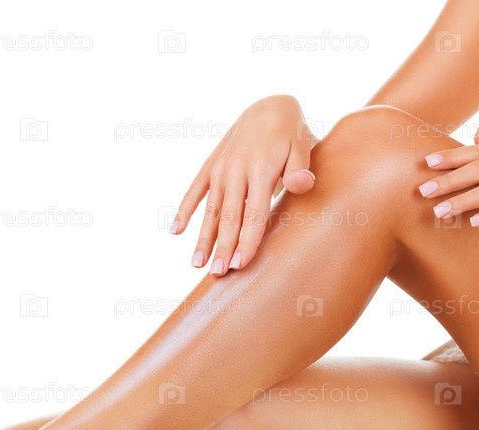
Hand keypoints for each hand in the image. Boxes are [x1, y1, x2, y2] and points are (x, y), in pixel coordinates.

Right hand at [170, 95, 318, 274]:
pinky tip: (176, 231)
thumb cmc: (292, 134)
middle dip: (223, 247)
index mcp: (261, 169)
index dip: (248, 241)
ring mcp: (220, 168)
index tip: (241, 265)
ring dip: (203, 237)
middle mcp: (236, 170)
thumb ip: (300, 168)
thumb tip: (300, 185)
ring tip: (197, 264)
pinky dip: (185, 210)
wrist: (269, 107)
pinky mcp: (211, 165)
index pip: (255, 214)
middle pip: (230, 216)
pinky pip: (195, 191)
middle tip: (218, 274)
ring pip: (211, 209)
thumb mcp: (303, 146)